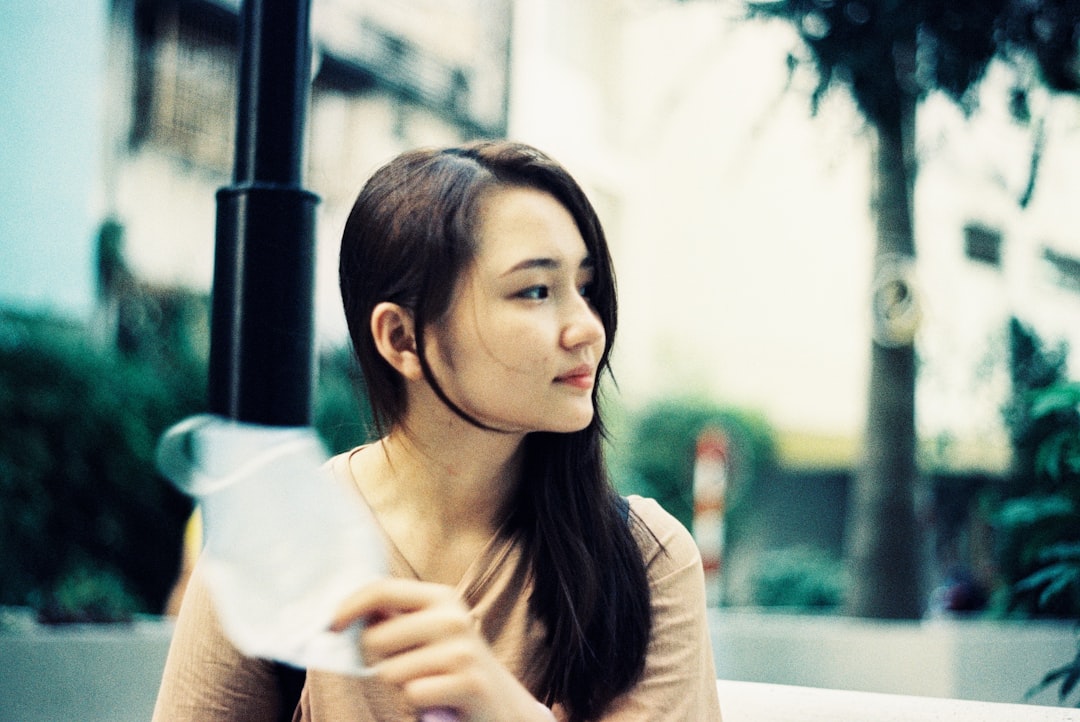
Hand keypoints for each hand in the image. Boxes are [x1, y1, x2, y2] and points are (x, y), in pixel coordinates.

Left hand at [331, 578, 550, 721]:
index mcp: (441, 597)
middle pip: (376, 638)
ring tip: (427, 682)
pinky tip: (438, 698)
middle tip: (405, 666)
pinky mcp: (468, 683)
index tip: (330, 626)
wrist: (501, 703)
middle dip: (378, 660)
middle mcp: (453, 618)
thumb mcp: (428, 631)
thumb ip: (393, 617)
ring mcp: (462, 650)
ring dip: (400, 684)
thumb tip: (342, 612)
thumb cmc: (451, 665)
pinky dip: (418, 701)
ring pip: (390, 672)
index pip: (382, 589)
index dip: (349, 606)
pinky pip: (412, 694)